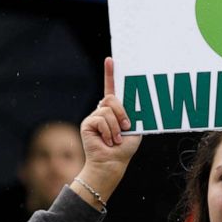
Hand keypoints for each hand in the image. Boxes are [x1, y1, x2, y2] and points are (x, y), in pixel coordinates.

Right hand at [73, 58, 141, 206]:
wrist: (113, 162)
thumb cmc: (125, 147)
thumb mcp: (134, 127)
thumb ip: (131, 113)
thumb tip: (133, 101)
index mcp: (115, 110)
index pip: (112, 89)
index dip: (110, 74)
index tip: (111, 60)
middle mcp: (102, 110)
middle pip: (112, 98)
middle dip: (122, 113)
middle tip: (127, 127)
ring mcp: (94, 116)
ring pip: (108, 110)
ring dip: (117, 126)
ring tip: (116, 138)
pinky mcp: (87, 122)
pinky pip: (102, 119)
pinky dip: (109, 131)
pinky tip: (108, 141)